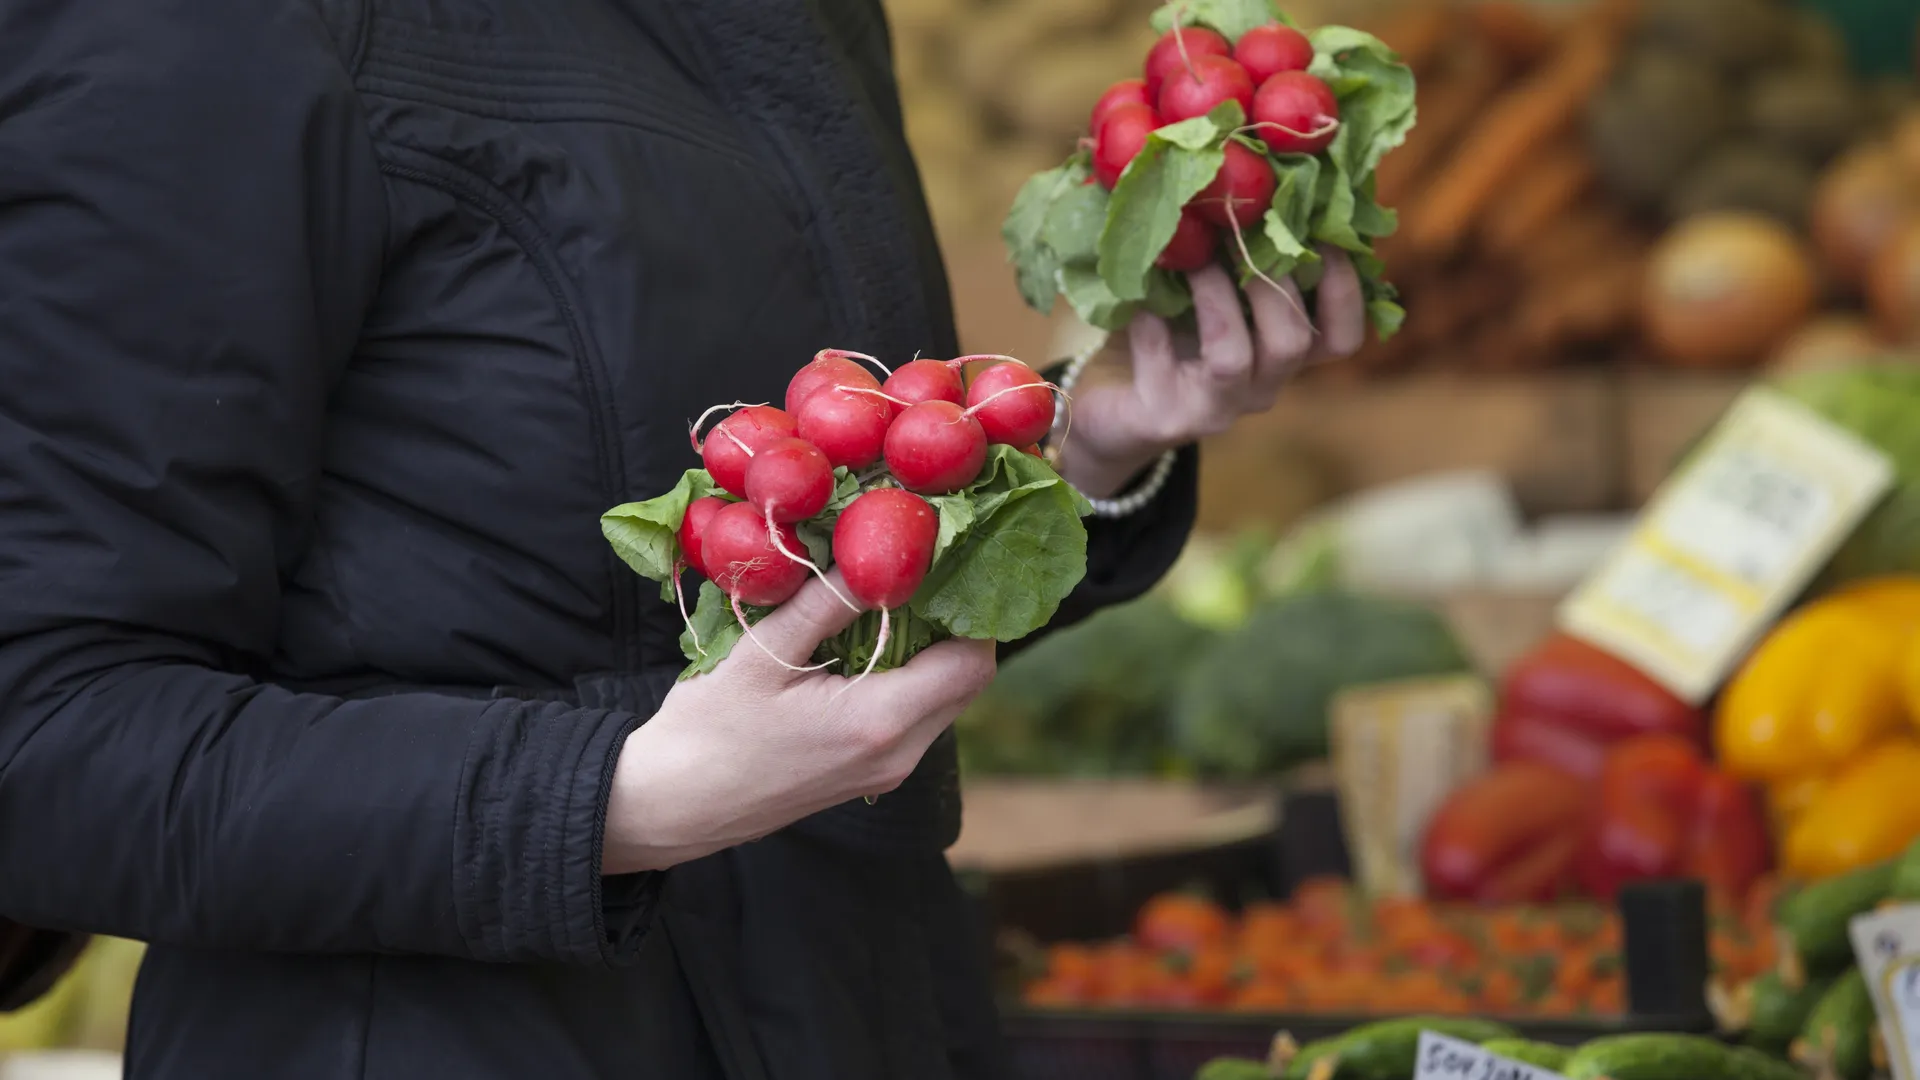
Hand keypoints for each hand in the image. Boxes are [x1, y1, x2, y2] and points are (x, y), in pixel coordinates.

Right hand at [602, 573, 996, 872]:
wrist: (675, 805)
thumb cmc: (709, 731)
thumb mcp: (762, 654)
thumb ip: (826, 605)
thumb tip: (876, 556)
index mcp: (878, 722)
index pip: (971, 662)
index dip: (971, 609)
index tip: (943, 565)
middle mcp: (898, 753)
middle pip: (968, 681)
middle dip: (955, 624)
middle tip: (917, 573)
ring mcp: (888, 770)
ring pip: (946, 699)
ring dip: (932, 650)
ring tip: (888, 601)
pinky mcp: (872, 773)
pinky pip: (917, 717)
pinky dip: (909, 677)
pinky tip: (866, 644)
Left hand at [1053, 247, 1368, 498]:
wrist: (1105, 404)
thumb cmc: (1164, 334)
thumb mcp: (1208, 291)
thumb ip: (1236, 255)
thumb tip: (1252, 174)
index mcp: (1281, 356)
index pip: (1342, 339)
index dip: (1343, 290)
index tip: (1323, 234)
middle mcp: (1259, 389)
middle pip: (1293, 342)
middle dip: (1270, 280)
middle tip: (1240, 230)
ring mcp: (1213, 410)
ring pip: (1234, 358)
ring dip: (1215, 298)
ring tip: (1191, 260)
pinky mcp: (1164, 419)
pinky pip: (1162, 365)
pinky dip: (1151, 322)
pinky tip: (1138, 298)